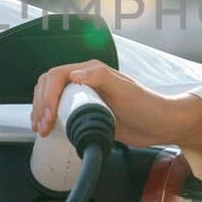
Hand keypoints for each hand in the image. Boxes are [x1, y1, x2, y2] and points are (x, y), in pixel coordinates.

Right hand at [30, 60, 201, 149]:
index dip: (47, 95)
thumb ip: (101, 77)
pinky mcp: (86, 114)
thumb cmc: (148, 105)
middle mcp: (85, 82)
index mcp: (91, 71)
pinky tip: (48, 130)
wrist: (161, 126)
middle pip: (48, 86)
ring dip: (41, 112)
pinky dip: (49, 119)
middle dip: (40, 105)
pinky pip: (59, 113)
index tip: (48, 115)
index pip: (57, 76)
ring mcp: (84, 98)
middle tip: (43, 125)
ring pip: (51, 98)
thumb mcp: (125, 89)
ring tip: (42, 129)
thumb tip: (75, 74)